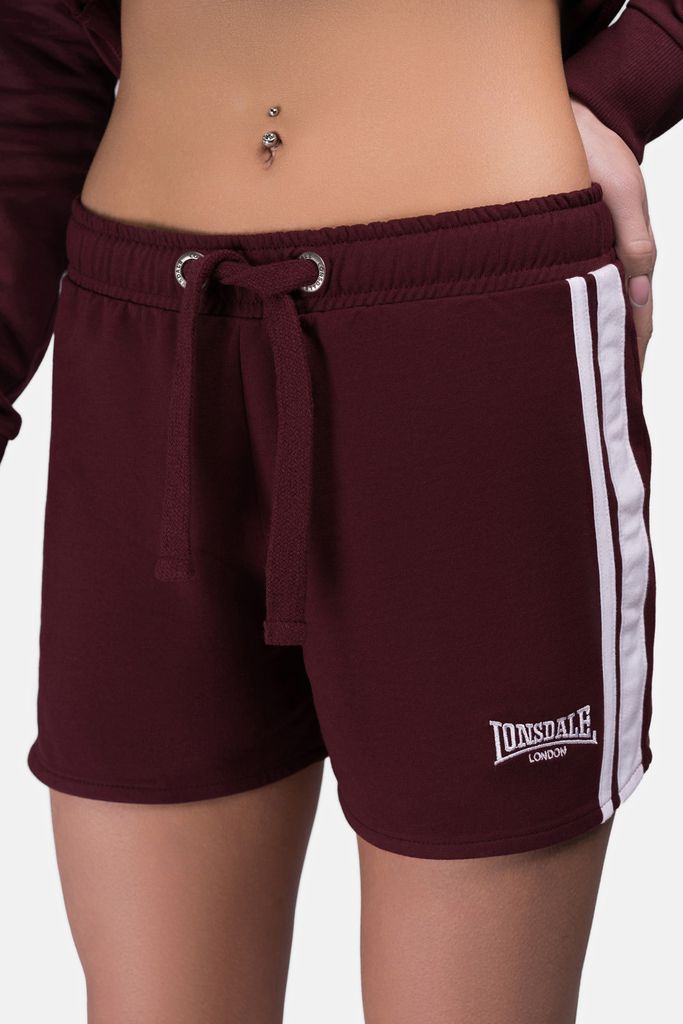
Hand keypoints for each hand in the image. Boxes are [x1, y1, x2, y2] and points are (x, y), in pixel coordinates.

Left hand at [571, 99, 655, 370]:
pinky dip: (567, 321)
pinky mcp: (566, 256)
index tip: (624, 394)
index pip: (637, 322)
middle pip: (615, 328)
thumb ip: (632, 240)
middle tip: (597, 407)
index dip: (633, 357)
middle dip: (608, 365)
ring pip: (592, 316)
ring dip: (588, 347)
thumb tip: (639, 297)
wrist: (568, 120)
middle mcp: (609, 267)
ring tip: (574, 392)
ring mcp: (589, 263)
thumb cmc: (596, 152)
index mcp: (629, 258)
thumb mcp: (620, 190)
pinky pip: (569, 296)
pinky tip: (554, 345)